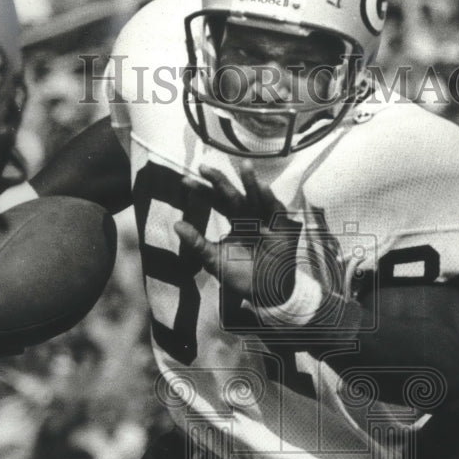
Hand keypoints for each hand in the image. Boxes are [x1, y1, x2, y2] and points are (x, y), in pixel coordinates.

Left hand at [174, 163, 302, 305]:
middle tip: (204, 168)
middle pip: (233, 195)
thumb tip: (176, 224)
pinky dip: (270, 200)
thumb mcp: (214, 260)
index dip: (203, 192)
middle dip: (220, 182)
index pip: (217, 202)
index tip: (185, 182)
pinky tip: (263, 188)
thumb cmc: (241, 276)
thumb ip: (197, 243)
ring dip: (251, 182)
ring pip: (257, 197)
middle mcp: (250, 216)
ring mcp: (266, 220)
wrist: (265, 294)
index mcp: (235, 220)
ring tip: (244, 165)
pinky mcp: (282, 228)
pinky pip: (276, 212)